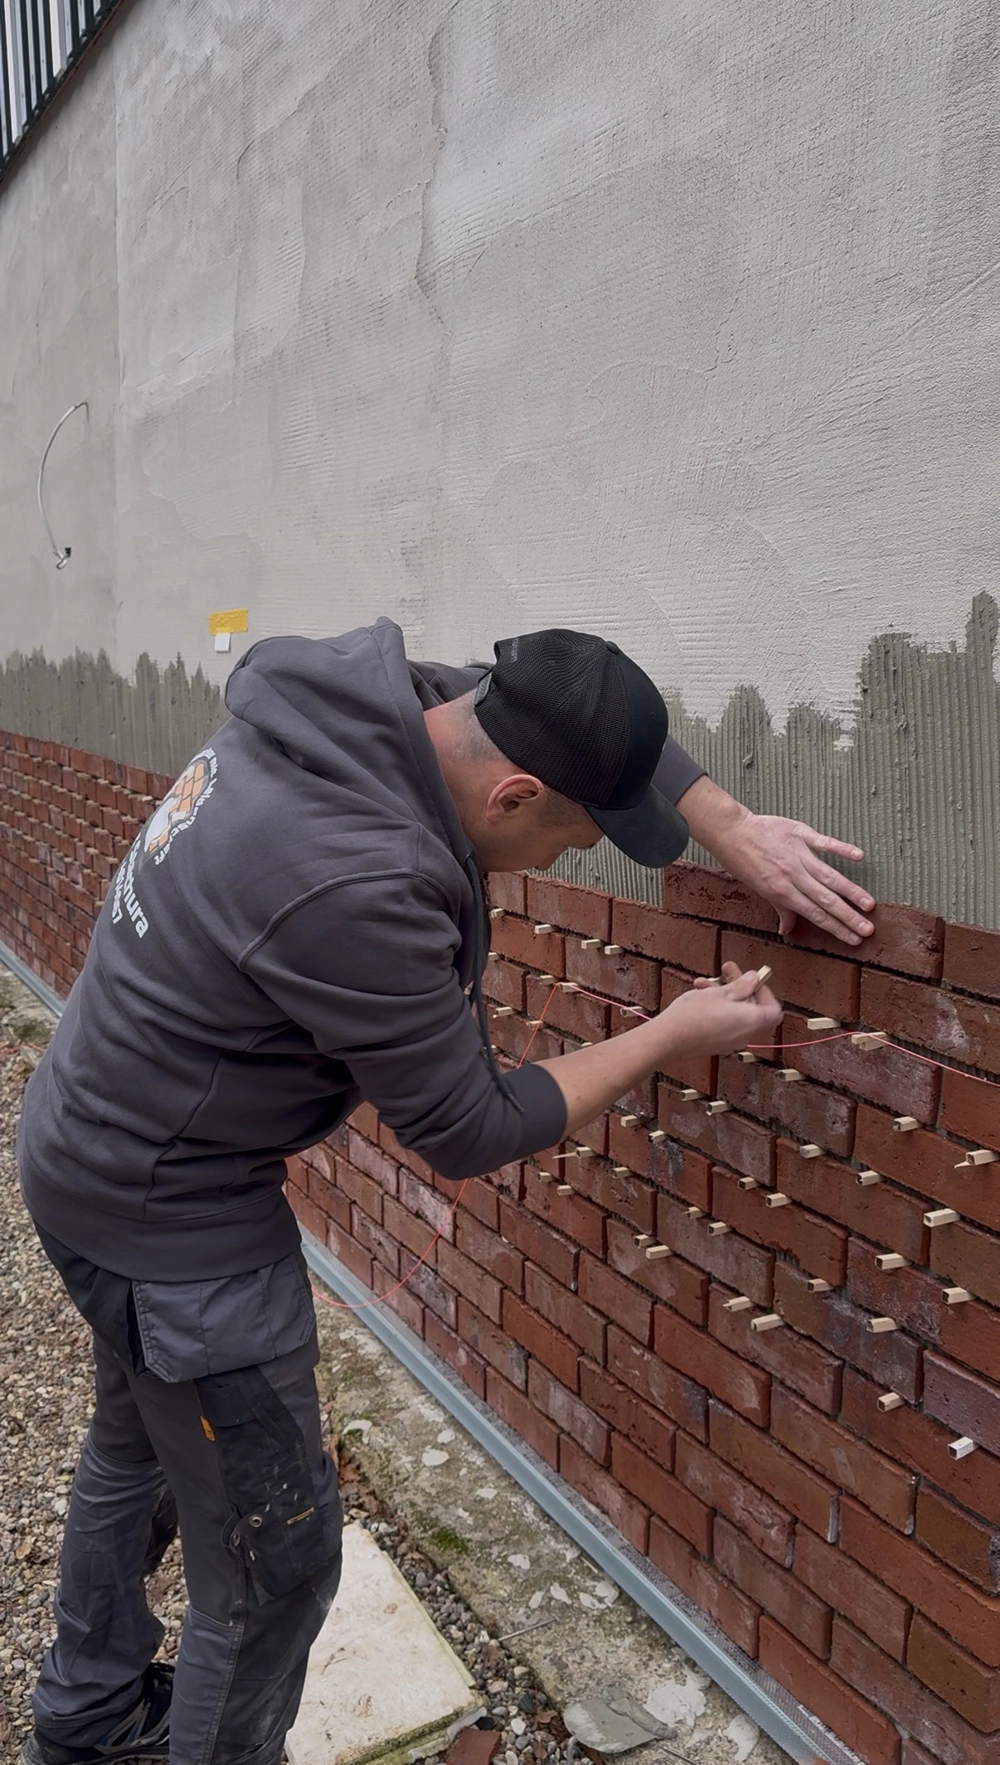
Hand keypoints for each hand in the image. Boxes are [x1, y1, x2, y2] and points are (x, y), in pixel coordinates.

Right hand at [657, 963, 781, 1058]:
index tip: (752, 979)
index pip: (773, 1010)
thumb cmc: (693, 1015)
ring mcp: (730, 1041)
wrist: (668, 1039)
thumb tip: (754, 979)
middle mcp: (745, 1034)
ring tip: (705, 981)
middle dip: (740, 986)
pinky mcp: (716, 1044)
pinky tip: (699, 995)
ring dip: (724, 994)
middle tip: (726, 969)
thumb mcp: (719, 992)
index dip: (765, 993)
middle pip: (753, 1009)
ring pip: (735, 1013)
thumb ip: (741, 986)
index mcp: (752, 1021)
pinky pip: (724, 1022)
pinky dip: (717, 1008)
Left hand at [676, 778, 874, 946]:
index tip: (854, 939)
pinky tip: (858, 856)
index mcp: (782, 892)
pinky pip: (824, 842)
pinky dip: (841, 848)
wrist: (732, 833)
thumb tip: (786, 932)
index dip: (836, 928)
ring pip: (830, 876)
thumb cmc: (744, 862)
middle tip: (868, 929)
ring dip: (851, 891)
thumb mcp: (760, 889)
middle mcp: (793, 876)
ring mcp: (798, 855)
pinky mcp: (800, 834)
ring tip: (869, 904)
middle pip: (826, 900)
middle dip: (849, 917)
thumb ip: (780, 909)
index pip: (815, 915)